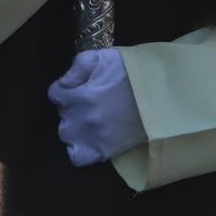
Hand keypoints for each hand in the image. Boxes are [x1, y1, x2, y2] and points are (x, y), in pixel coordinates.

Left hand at [47, 48, 145, 166]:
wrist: (160, 95)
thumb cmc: (132, 73)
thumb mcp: (105, 58)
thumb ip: (78, 66)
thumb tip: (63, 82)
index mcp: (84, 94)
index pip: (54, 94)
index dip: (64, 89)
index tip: (75, 88)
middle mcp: (85, 118)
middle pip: (61, 114)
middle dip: (69, 107)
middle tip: (85, 101)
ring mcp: (94, 136)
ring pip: (65, 135)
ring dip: (72, 126)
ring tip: (86, 119)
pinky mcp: (104, 150)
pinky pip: (77, 158)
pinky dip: (77, 149)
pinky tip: (86, 138)